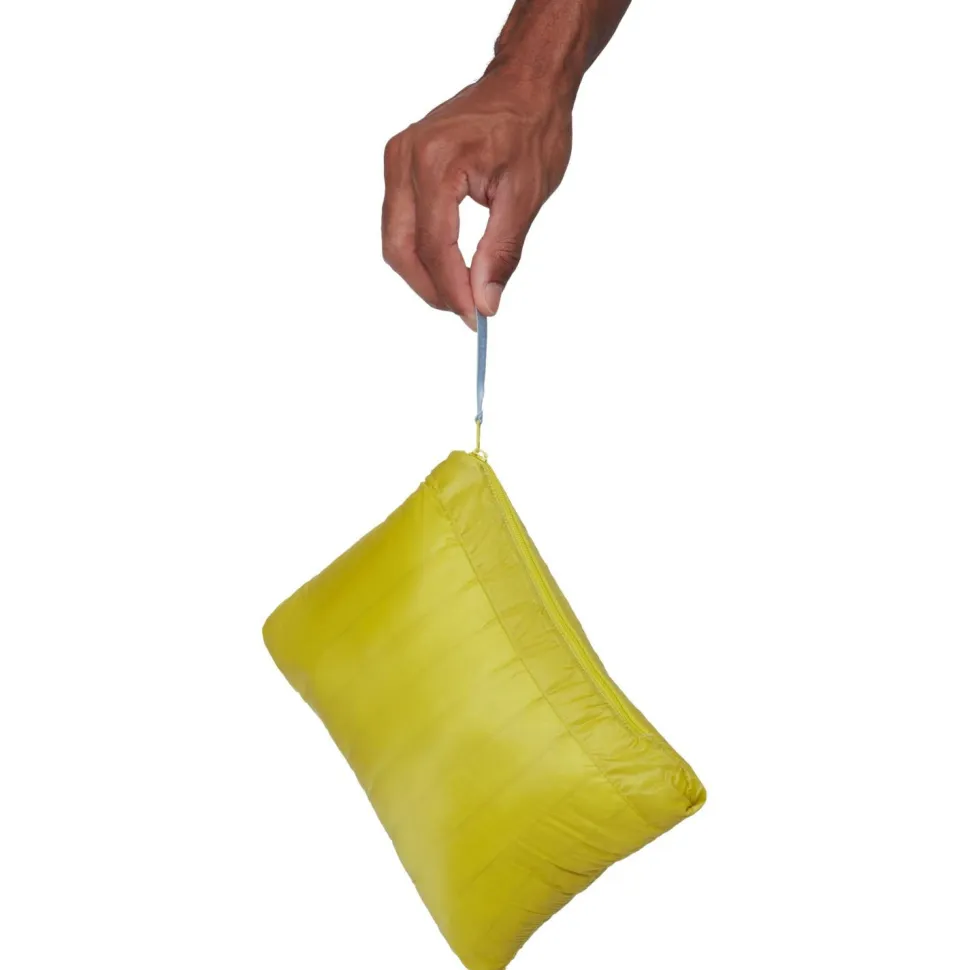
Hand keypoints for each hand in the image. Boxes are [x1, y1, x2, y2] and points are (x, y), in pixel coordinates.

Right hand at [382, 70, 572, 327]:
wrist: (524, 83)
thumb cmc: (532, 127)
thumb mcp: (527, 195)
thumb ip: (502, 252)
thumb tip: (485, 301)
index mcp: (437, 162)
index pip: (435, 246)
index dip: (453, 290)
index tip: (477, 318)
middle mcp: (406, 158)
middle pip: (402, 248)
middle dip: (432, 288)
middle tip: (467, 312)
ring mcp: (397, 159)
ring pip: (395, 240)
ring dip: (423, 274)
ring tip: (460, 292)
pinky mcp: (399, 164)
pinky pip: (400, 222)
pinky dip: (420, 251)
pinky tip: (449, 265)